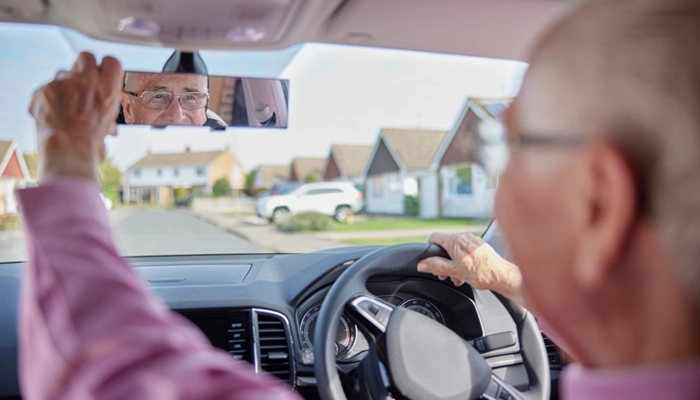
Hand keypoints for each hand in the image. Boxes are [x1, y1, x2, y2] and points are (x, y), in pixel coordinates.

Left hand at [29, 52, 122, 182]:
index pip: (112, 61)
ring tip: (64, 104)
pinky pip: (46, 87)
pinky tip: (48, 112)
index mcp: (108, 89)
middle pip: (86, 57)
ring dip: (64, 84)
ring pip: (63, 72)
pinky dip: (46, 98)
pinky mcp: (45, 88)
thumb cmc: (90, 143)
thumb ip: (105, 113)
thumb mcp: (108, 127)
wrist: (67, 149)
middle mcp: (88, 80)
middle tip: (82, 83)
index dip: (106, 68)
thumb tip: (106, 123)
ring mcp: (65, 82)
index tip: (103, 75)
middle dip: (83, 67)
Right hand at [417, 233, 523, 303]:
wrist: (501, 276)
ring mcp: (473, 241)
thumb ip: (435, 266)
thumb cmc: (481, 273)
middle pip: (445, 245)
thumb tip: (422, 264)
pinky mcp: (480, 246)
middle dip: (442, 259)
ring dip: (452, 262)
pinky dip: (462, 261)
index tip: (429, 259)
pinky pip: (466, 251)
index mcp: (455, 242)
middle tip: (443, 273)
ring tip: (455, 276)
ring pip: (456, 249)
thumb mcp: (453, 271)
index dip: (429, 248)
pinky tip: (465, 273)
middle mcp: (464, 238)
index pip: (434, 237)